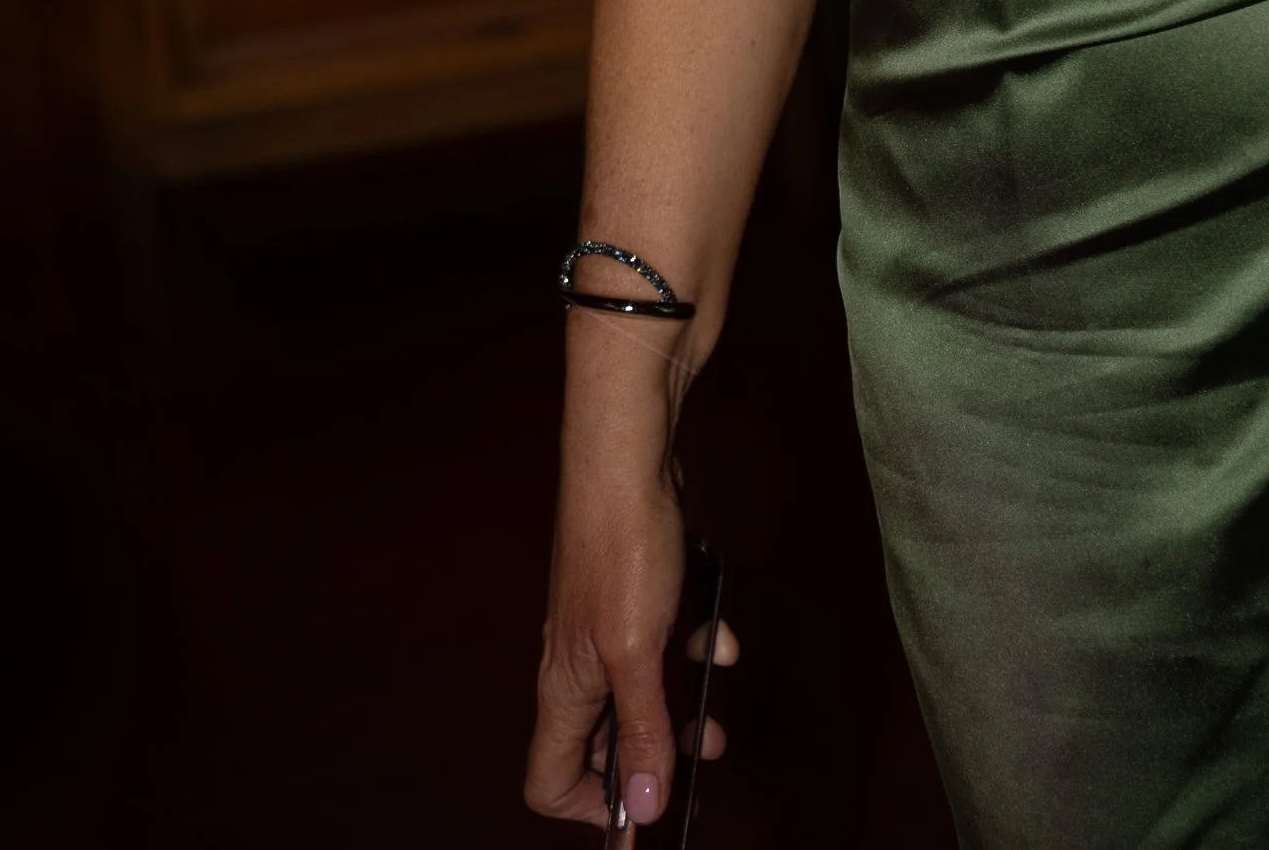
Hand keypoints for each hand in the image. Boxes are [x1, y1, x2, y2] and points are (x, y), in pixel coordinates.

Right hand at [524, 355, 738, 827]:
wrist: (630, 457)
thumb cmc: (622, 550)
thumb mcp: (637, 656)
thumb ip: (642, 733)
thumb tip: (639, 810)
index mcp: (564, 690)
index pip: (549, 779)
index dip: (592, 806)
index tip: (643, 809)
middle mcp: (576, 663)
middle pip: (607, 738)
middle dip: (657, 748)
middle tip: (701, 749)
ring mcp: (604, 625)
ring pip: (643, 686)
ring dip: (684, 691)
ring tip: (716, 686)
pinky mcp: (634, 593)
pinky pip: (665, 638)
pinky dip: (694, 639)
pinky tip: (718, 629)